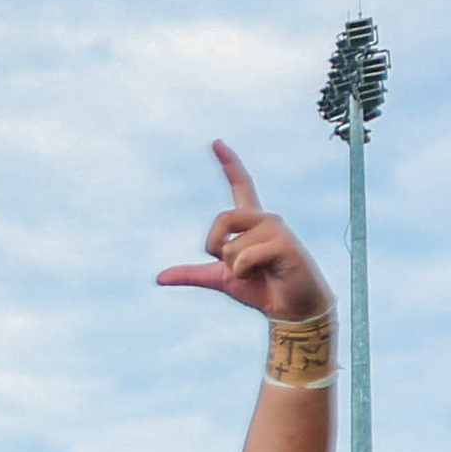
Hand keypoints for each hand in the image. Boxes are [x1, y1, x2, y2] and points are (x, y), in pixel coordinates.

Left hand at [153, 141, 335, 322]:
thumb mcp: (221, 279)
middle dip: (215, 249)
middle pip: (220, 220)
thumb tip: (159, 278)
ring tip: (257, 272)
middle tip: (236, 267)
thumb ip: (192, 274)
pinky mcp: (284, 244)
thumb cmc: (261, 288)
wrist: (291, 309)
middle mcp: (264, 219)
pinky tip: (267, 274)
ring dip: (234, 267)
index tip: (216, 142)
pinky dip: (243, 273)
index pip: (241, 185)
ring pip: (229, 245)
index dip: (228, 163)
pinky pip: (242, 258)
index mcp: (251, 222)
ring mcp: (276, 229)